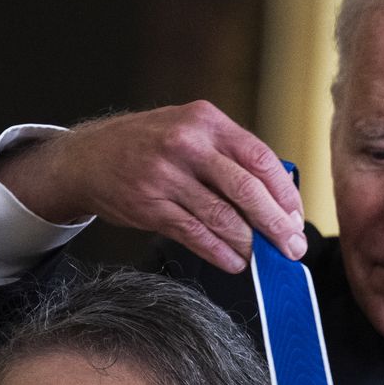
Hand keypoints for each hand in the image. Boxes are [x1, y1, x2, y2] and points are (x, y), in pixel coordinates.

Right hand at [0, 102, 306, 273]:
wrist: (87, 157)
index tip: (296, 217)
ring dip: (249, 244)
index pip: (260, 159)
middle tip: (292, 247)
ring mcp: (167, 176)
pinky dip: (219, 253)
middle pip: (247, 189)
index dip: (285, 193)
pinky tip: (234, 263)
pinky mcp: (151, 206)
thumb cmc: (148, 145)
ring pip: (222, 217)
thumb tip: (276, 195)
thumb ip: (229, 154)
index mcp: (207, 121)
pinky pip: (195, 235)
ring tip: (263, 258)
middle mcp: (187, 144)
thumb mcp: (189, 129)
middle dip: (276, 224)